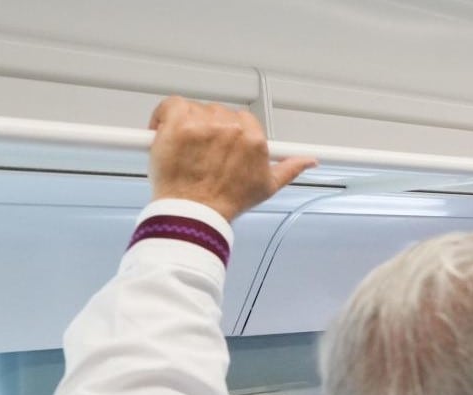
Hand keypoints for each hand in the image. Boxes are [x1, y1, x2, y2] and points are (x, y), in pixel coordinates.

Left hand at [147, 97, 313, 220]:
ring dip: (187, 123)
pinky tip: (163, 132)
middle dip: (209, 129)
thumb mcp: (267, 186)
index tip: (220, 143)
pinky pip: (172, 105)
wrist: (194, 212)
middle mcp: (230, 128)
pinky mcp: (178, 124)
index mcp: (253, 139)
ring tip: (183, 147)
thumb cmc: (227, 201)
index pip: (243, 120)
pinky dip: (164, 115)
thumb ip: (289, 168)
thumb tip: (308, 161)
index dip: (229, 132)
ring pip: (195, 109)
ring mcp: (203, 125)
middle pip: (218, 113)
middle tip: (200, 151)